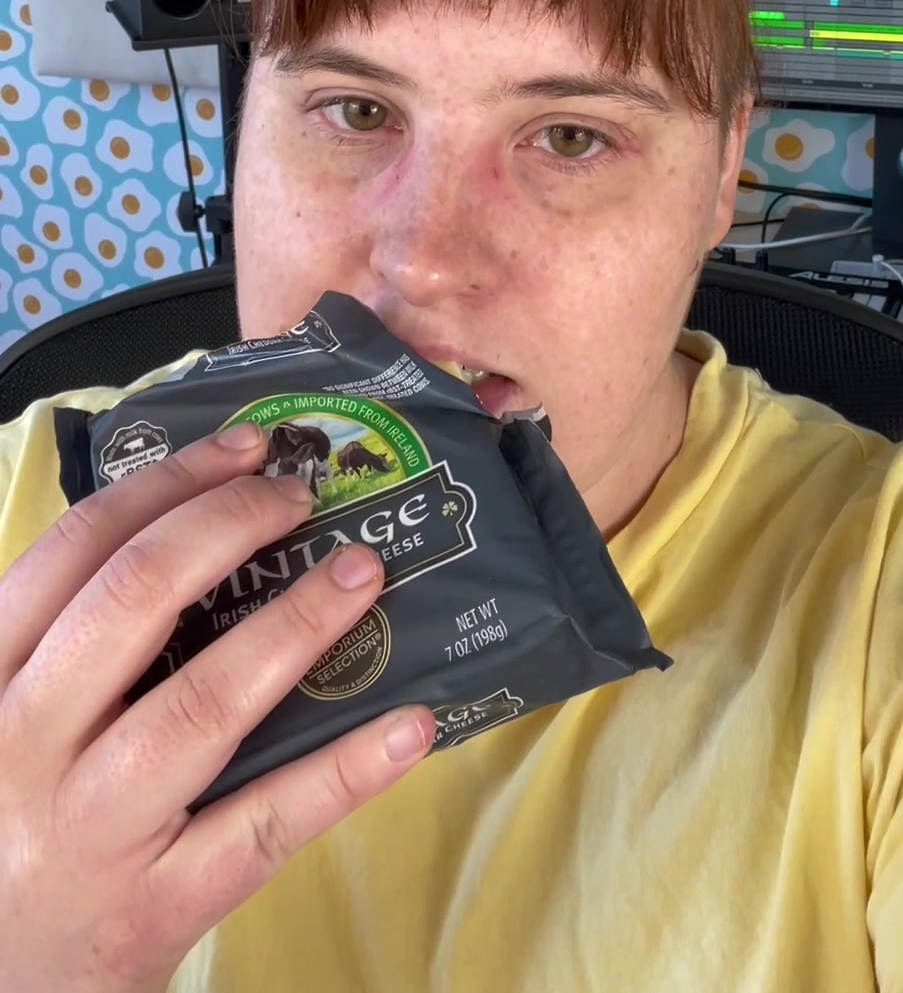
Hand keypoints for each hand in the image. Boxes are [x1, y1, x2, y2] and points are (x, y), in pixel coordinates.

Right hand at [0, 419, 433, 992]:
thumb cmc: (19, 822)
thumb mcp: (15, 718)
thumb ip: (73, 639)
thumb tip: (201, 522)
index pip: (76, 550)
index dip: (168, 482)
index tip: (245, 447)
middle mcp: (28, 748)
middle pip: (133, 601)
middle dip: (230, 525)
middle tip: (303, 495)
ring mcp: (95, 830)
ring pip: (202, 704)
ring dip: (296, 625)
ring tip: (366, 573)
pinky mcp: (158, 907)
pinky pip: (266, 823)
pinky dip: (346, 770)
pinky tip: (411, 723)